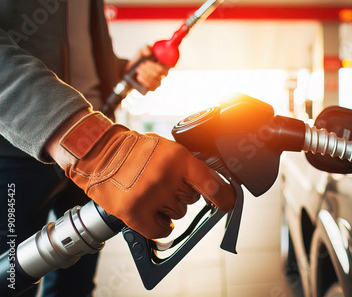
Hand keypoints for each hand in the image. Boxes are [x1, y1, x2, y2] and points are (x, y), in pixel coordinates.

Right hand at [47, 111, 234, 238]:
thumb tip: (212, 184)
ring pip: (177, 214)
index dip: (224, 196)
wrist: (97, 152)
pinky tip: (149, 213)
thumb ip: (186, 164)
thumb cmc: (132, 150)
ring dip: (168, 208)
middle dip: (181, 194)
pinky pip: (161, 230)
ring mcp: (150, 196)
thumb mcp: (165, 148)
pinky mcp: (134, 212)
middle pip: (192, 200)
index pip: (212, 184)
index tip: (228, 202)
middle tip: (162, 183)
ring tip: (149, 192)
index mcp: (178, 158)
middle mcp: (166, 178)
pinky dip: (158, 225)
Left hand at [126, 45, 169, 91]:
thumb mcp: (141, 51)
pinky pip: (150, 86)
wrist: (131, 70)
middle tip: (142, 64)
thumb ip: (145, 48)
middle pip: (160, 72)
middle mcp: (163, 74)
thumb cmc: (139, 59)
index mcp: (164, 64)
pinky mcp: (152, 88)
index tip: (148, 61)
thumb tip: (148, 53)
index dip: (160, 64)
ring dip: (145, 73)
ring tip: (138, 69)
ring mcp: (158, 82)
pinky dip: (143, 80)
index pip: (169, 66)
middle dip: (150, 68)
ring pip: (154, 79)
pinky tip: (139, 76)